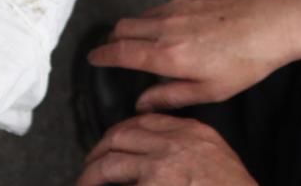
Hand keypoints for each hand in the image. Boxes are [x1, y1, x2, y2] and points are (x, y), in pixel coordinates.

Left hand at [78, 114, 255, 185]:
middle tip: (91, 164)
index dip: (123, 131)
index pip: (146, 120)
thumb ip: (190, 146)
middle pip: (121, 135)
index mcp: (192, 132)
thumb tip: (159, 153)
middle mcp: (173, 144)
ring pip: (110, 162)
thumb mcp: (216, 155)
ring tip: (84, 183)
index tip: (114, 142)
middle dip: (100, 149)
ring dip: (92, 174)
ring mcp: (160, 167)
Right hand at [89, 0, 300, 110]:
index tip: (93, 57)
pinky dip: (168, 14)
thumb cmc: (249, 59)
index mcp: (170, 54)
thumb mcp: (211, 90)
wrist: (275, 20)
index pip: (121, 52)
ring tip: (159, 42)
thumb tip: (144, 102)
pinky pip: (168, 2)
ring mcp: (179, 3)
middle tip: (117, 49)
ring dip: (141, 27)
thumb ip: (171, 95)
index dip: (102, 55)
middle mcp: (168, 24)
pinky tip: (191, 25)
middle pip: (123, 28)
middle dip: (115, 39)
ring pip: (145, 14)